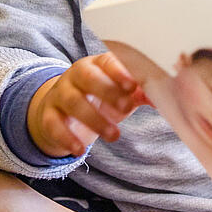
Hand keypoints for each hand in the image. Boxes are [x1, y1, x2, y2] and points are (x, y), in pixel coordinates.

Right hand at [28, 52, 147, 156]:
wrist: (60, 112)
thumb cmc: (98, 99)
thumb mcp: (119, 95)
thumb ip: (139, 95)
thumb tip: (164, 99)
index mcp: (97, 65)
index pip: (107, 61)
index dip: (119, 72)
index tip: (132, 85)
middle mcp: (75, 75)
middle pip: (88, 77)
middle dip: (107, 91)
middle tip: (126, 108)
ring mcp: (59, 94)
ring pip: (73, 102)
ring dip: (94, 119)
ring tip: (114, 135)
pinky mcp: (47, 116)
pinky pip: (53, 124)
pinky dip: (67, 138)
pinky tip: (79, 150)